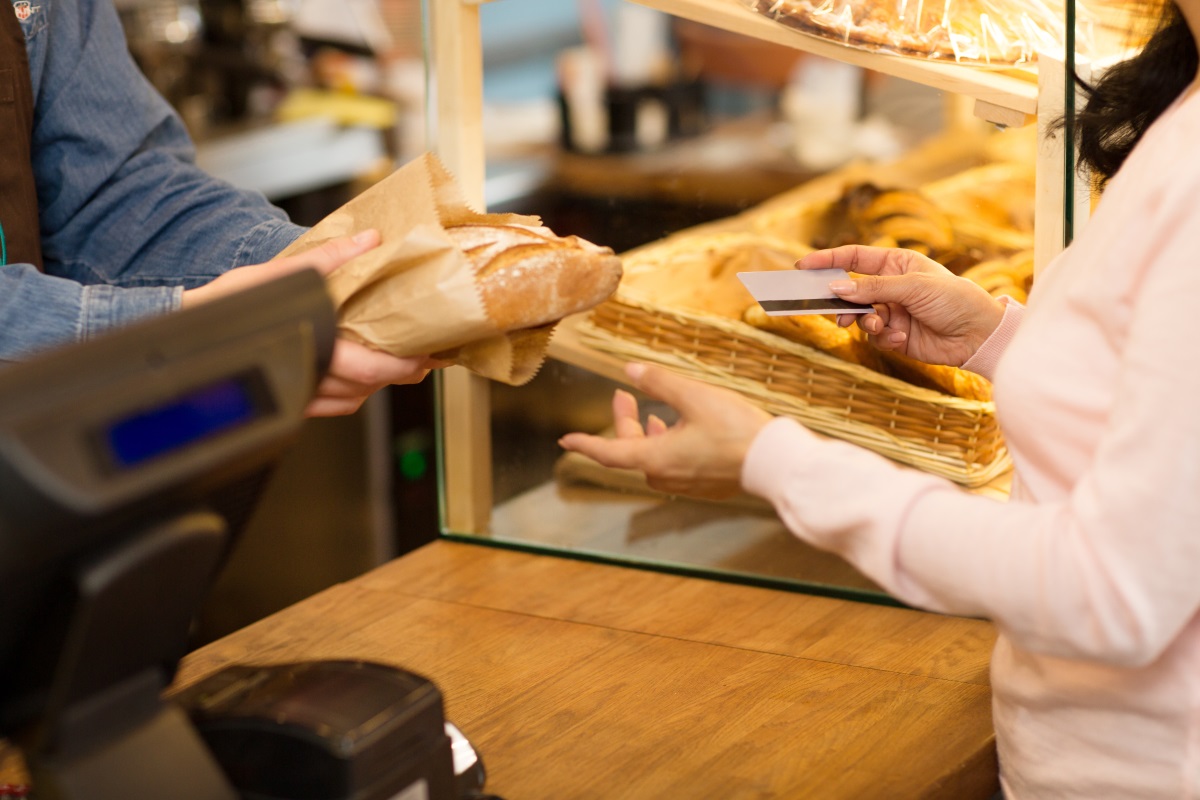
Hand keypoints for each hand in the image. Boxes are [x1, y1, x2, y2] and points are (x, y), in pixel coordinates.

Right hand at [183, 230, 445, 416]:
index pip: (369, 370)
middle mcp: (304, 378)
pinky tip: (362, 376)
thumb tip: (369, 241)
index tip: (427, 357)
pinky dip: (352, 393)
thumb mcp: (278, 275)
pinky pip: (331, 406)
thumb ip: (329, 260)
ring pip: (350, 401)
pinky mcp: (290, 400)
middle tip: (424, 357)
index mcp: (308, 348)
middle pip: (366, 388)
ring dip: (375, 386)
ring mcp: (297, 394)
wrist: (185, 330)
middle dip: (398, 374)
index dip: (403, 367)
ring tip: (398, 364)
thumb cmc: (226, 306)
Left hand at [558, 363, 773, 499]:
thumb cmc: (735, 429)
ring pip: (652, 459)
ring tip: (651, 414)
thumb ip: (659, 383)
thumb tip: (630, 371)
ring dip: (647, 435)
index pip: (609, 453)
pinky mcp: (704, 486)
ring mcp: (686, 484)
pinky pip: (673, 466)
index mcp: (657, 458)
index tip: (565, 440)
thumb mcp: (694, 396)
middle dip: (625, 422)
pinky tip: (679, 430)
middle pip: (631, 451)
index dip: (584, 444)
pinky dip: (667, 446)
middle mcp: (666, 476)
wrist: (774, 463)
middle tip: (624, 395)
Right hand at [797, 246, 1005, 366]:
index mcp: (895, 263)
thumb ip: (872, 288)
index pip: (853, 258)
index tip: (802, 265)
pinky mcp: (894, 335)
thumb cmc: (953, 299)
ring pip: (859, 316)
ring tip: (878, 326)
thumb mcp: (913, 287)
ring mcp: (891, 311)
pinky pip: (874, 336)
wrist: (978, 335)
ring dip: (865, 322)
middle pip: (850, 291)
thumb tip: (835, 289)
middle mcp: (890, 286)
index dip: (827, 260)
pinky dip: (885, 338)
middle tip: (832, 310)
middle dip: (842, 302)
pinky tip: (904, 338)